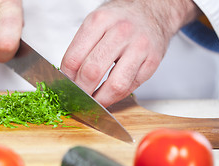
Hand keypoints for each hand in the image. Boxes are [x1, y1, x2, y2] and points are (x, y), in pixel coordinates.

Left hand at [61, 0, 199, 106]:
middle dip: (81, 92)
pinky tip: (109, 94)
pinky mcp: (152, 61)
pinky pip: (131, 87)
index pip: (73, 59)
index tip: (65, 86)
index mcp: (99, 21)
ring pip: (115, 85)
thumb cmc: (120, 19)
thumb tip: (67, 79)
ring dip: (100, 100)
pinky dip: (117, 96)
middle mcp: (120, 32)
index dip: (66, 79)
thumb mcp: (96, 23)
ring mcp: (139, 47)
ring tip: (93, 102)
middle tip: (77, 98)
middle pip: (92, 72)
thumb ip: (81, 49)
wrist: (153, 10)